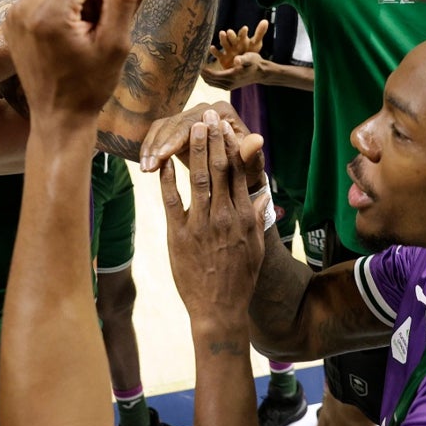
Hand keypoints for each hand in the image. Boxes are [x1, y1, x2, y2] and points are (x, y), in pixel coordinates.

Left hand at [4, 0, 136, 115]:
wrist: (58, 116)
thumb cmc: (90, 85)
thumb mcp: (116, 44)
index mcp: (50, 12)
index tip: (111, 19)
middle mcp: (25, 5)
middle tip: (100, 29)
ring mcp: (15, 11)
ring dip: (79, 2)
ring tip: (84, 35)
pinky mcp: (12, 17)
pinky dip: (63, 9)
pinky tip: (69, 35)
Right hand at [139, 100, 260, 174]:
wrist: (239, 174)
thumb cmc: (246, 170)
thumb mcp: (250, 165)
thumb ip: (251, 154)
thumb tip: (257, 140)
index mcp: (222, 112)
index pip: (193, 123)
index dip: (175, 140)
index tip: (162, 156)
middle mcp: (204, 109)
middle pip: (174, 123)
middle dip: (159, 145)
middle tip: (148, 167)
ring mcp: (190, 117)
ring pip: (163, 127)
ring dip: (151, 148)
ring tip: (145, 169)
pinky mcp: (179, 128)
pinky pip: (159, 133)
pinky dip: (150, 148)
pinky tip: (145, 165)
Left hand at [160, 111, 266, 328]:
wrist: (219, 309)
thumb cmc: (239, 279)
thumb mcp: (255, 248)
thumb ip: (257, 218)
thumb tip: (263, 196)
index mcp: (244, 217)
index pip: (240, 174)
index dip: (233, 147)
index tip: (228, 127)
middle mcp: (224, 216)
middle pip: (221, 169)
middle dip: (214, 139)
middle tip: (208, 115)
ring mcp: (201, 225)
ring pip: (199, 179)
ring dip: (196, 151)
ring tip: (192, 128)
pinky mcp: (179, 235)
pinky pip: (172, 201)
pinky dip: (167, 180)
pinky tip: (163, 162)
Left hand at [201, 52, 268, 90]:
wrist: (261, 73)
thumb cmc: (255, 63)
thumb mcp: (250, 58)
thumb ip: (242, 59)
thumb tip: (236, 60)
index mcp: (232, 76)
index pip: (212, 75)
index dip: (203, 70)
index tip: (196, 63)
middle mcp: (228, 84)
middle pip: (209, 80)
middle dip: (201, 73)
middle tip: (193, 64)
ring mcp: (228, 86)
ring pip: (211, 83)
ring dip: (204, 76)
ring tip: (197, 67)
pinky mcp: (228, 86)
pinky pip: (214, 84)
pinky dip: (208, 78)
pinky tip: (205, 71)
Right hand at [209, 19, 268, 68]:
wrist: (242, 66)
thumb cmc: (249, 53)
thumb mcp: (255, 44)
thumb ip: (259, 33)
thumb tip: (265, 21)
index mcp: (242, 39)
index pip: (243, 35)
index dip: (244, 32)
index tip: (245, 29)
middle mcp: (234, 43)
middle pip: (232, 38)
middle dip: (231, 35)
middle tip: (229, 32)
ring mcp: (227, 50)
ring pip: (225, 43)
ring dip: (223, 39)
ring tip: (222, 33)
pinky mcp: (222, 58)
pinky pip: (218, 54)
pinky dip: (214, 51)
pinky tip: (212, 47)